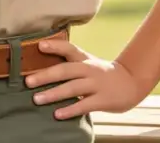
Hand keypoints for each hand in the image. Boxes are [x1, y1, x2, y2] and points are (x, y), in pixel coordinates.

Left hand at [24, 40, 145, 119]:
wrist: (131, 83)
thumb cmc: (101, 74)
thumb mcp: (88, 64)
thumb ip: (69, 64)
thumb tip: (40, 68)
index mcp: (84, 59)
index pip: (69, 48)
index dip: (55, 46)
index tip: (39, 45)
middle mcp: (90, 69)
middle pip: (66, 70)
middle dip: (46, 75)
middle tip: (28, 81)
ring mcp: (97, 84)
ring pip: (73, 88)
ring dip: (54, 94)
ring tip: (37, 99)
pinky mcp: (103, 99)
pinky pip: (84, 105)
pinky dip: (70, 109)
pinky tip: (57, 114)